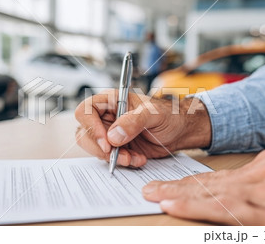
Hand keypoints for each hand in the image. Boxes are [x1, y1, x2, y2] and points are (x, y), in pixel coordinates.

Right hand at [75, 90, 210, 167]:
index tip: (107, 142)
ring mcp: (110, 133)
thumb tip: (113, 136)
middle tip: (117, 155)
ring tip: (133, 158)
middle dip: (100, 148)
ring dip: (112, 158)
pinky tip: (138, 159)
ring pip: (95, 148)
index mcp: (111, 100)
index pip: (86, 110)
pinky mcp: (117, 148)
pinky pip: (109, 158)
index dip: (91, 127)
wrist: (180, 131)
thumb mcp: (154, 114)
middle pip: (85, 133)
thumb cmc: (169, 114)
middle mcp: (107, 116)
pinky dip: (122, 162)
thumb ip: (134, 121)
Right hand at [143, 149, 264, 224]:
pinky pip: (234, 170)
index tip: (166, 203)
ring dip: (189, 182)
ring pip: (219, 177)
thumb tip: (219, 225)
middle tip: (152, 189)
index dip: (190, 205)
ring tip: (166, 185)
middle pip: (213, 189)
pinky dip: (212, 177)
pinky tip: (195, 181)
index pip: (221, 208)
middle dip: (178, 190)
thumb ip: (249, 231)